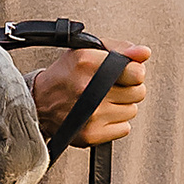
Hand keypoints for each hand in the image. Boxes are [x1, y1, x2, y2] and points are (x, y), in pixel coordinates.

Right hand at [28, 40, 150, 147]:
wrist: (40, 103)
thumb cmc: (66, 75)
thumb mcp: (88, 51)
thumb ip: (120, 49)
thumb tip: (144, 52)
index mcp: (87, 63)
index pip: (137, 72)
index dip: (134, 72)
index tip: (124, 73)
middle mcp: (88, 89)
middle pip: (138, 92)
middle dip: (128, 89)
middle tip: (109, 87)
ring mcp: (90, 114)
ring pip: (132, 110)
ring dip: (121, 106)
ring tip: (101, 101)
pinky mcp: (91, 134)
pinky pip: (125, 128)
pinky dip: (115, 123)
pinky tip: (100, 115)